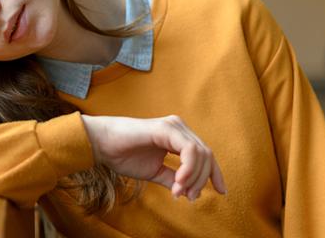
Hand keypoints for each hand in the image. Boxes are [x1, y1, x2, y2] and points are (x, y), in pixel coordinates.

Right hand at [81, 114, 226, 200]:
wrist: (102, 145)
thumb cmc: (124, 155)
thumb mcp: (154, 172)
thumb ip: (173, 179)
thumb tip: (190, 192)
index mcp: (178, 136)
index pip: (205, 154)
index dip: (215, 173)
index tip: (222, 192)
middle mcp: (179, 128)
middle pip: (206, 155)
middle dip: (203, 180)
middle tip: (189, 198)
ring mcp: (173, 126)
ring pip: (201, 153)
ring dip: (194, 177)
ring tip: (180, 192)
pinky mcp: (166, 128)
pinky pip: (189, 150)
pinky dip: (188, 169)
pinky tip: (178, 182)